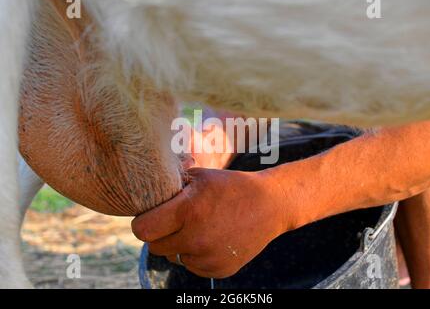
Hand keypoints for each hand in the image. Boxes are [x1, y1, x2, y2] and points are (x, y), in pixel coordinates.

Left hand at [132, 168, 292, 277]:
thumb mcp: (200, 176)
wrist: (270, 205)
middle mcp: (196, 238)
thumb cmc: (231, 186)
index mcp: (188, 211)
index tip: (151, 217)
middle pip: (155, 247)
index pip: (143, 230)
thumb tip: (145, 196)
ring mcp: (209, 258)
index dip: (143, 222)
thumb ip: (171, 187)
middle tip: (175, 221)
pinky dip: (196, 255)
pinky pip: (193, 266)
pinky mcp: (220, 270)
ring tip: (199, 227)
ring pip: (174, 257)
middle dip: (161, 234)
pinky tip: (212, 238)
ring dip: (179, 245)